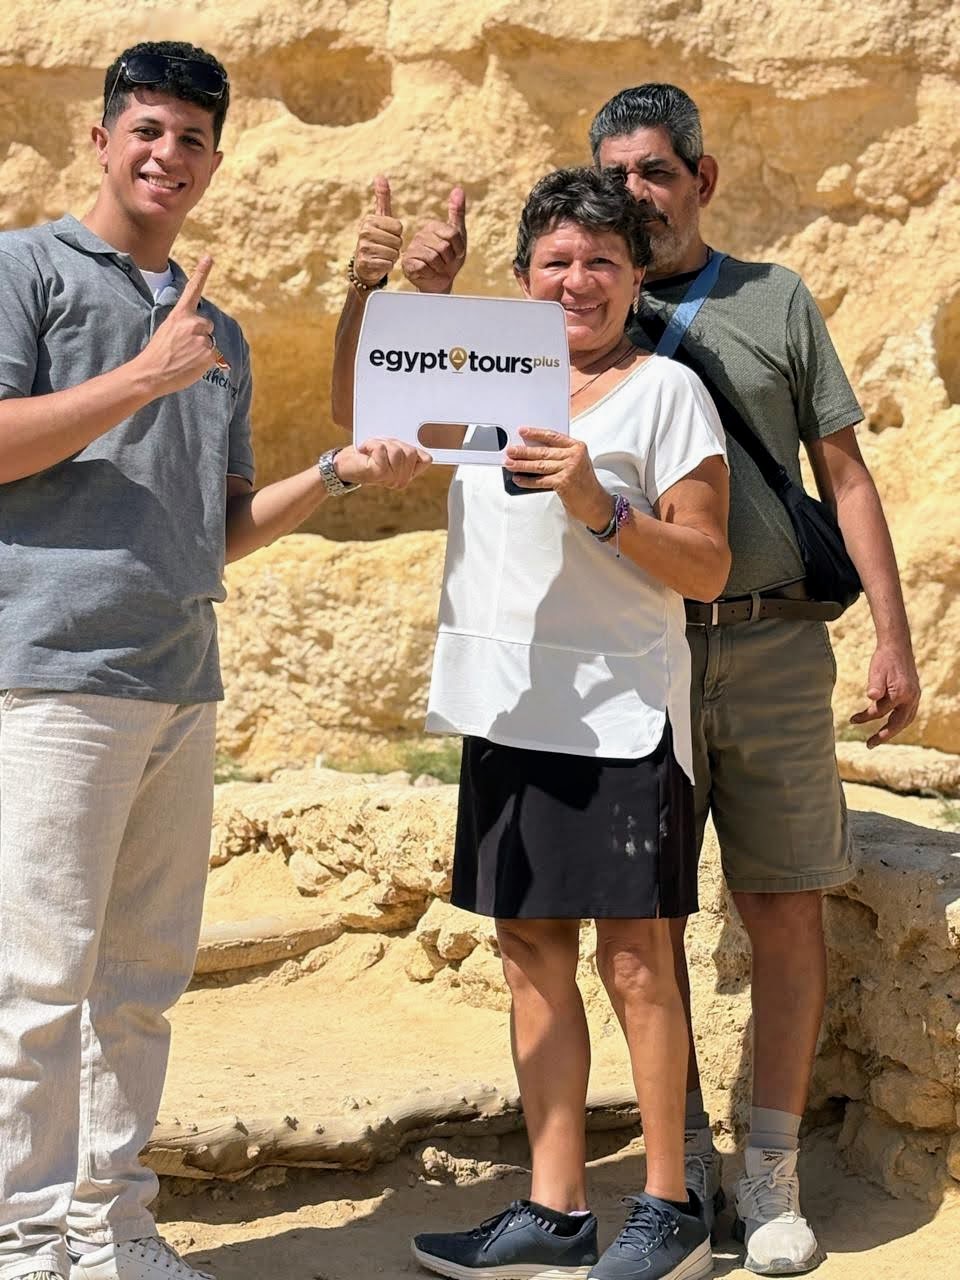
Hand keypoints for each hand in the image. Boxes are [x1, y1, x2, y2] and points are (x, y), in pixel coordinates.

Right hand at [136, 257, 220, 394]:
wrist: (151, 373)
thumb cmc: (158, 354)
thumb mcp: (167, 330)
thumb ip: (184, 325)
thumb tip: (201, 330)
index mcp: (180, 315)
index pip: (193, 290)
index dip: (202, 272)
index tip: (209, 256)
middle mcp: (193, 323)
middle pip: (206, 324)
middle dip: (200, 334)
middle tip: (184, 347)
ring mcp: (202, 338)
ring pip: (210, 341)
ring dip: (201, 349)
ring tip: (185, 358)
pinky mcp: (209, 354)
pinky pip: (214, 356)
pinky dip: (205, 361)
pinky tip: (191, 365)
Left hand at [335, 439, 431, 488]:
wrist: (343, 464)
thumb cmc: (366, 455)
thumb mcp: (391, 449)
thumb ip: (407, 450)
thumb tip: (422, 444)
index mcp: (407, 474)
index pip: (426, 459)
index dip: (412, 447)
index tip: (395, 447)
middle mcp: (401, 480)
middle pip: (411, 451)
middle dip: (395, 443)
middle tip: (380, 448)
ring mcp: (391, 478)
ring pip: (397, 450)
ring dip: (382, 443)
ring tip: (372, 450)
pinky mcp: (379, 473)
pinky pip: (382, 449)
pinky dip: (371, 444)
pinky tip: (365, 450)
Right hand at [352, 176, 402, 286]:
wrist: (364, 265)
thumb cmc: (377, 239)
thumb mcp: (380, 218)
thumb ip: (382, 198)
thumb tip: (380, 176)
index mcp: (370, 220)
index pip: (399, 227)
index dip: (397, 234)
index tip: (387, 236)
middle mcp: (364, 232)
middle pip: (397, 240)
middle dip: (395, 246)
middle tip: (385, 247)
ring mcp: (364, 248)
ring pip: (394, 253)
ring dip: (392, 257)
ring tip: (382, 256)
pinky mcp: (366, 263)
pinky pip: (388, 264)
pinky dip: (387, 266)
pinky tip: (379, 264)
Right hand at [401, 187, 466, 294]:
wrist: (441, 282)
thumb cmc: (450, 260)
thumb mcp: (458, 236)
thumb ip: (457, 213)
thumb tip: (458, 189)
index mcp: (431, 227)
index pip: (452, 234)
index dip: (458, 248)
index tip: (456, 253)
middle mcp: (420, 235)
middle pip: (444, 246)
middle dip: (449, 259)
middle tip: (445, 263)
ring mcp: (412, 249)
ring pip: (434, 257)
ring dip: (440, 267)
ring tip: (437, 268)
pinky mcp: (407, 263)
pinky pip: (424, 266)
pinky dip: (431, 272)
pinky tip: (428, 272)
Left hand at [504, 427, 611, 526]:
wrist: (595, 503)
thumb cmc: (583, 483)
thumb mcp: (576, 463)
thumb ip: (559, 455)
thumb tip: (532, 452)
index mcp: (577, 447)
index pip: (552, 436)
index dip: (535, 433)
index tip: (522, 431)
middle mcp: (574, 456)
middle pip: (543, 451)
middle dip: (523, 451)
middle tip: (510, 450)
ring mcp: (569, 469)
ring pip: (539, 465)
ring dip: (521, 465)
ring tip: (509, 463)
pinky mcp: (564, 482)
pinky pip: (540, 481)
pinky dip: (527, 481)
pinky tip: (518, 479)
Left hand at [849, 642, 920, 747]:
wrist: (897, 646)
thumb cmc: (884, 659)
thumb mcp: (876, 671)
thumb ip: (875, 685)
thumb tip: (871, 697)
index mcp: (901, 693)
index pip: (881, 711)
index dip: (865, 717)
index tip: (852, 720)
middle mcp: (911, 698)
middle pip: (898, 723)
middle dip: (884, 735)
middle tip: (870, 744)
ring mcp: (915, 697)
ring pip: (905, 720)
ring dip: (893, 730)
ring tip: (879, 738)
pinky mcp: (914, 695)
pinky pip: (908, 714)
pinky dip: (899, 721)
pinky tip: (890, 724)